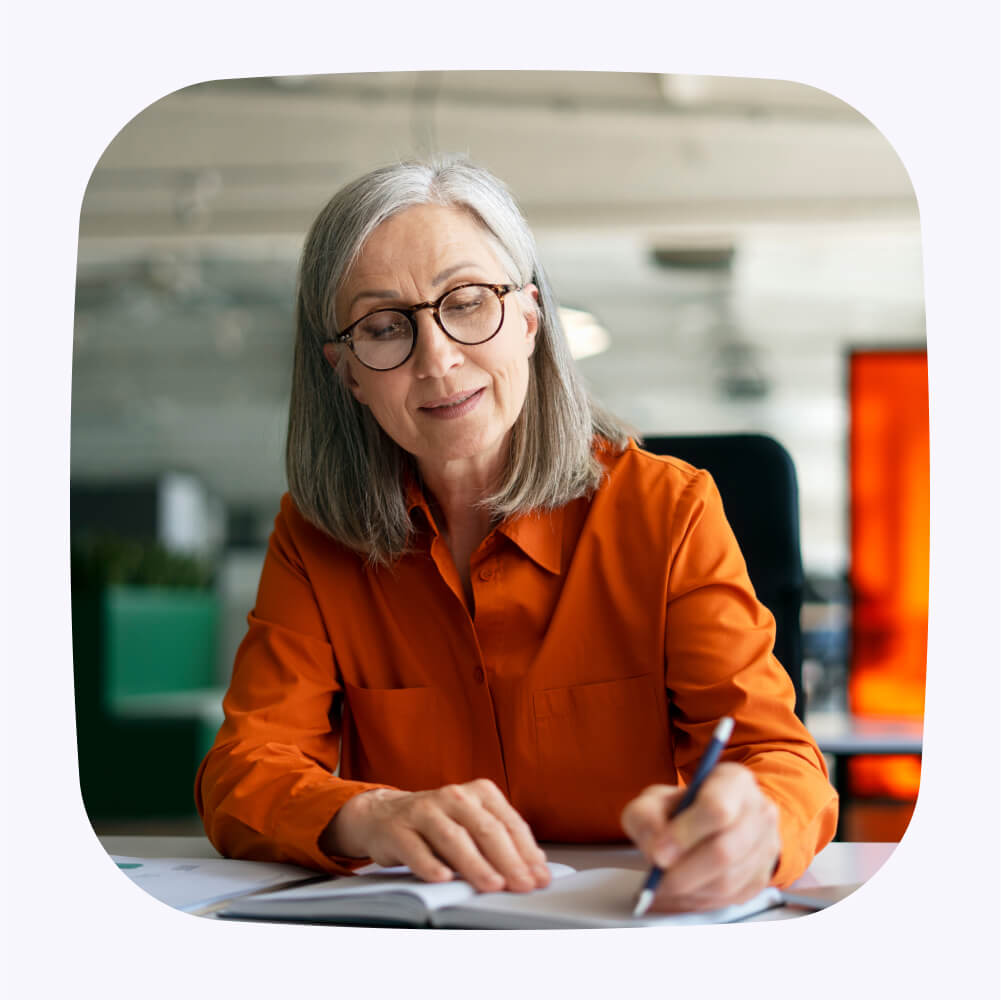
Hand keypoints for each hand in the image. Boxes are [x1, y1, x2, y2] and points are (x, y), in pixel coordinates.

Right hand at [321, 779, 550, 893]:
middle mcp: (454, 796)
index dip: (527, 851)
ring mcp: (424, 810)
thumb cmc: (438, 824)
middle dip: (508, 860)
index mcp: (479, 792)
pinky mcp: (398, 829)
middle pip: (485, 829)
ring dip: (475, 864)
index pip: (508, 823)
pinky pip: (415, 849)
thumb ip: (500, 841)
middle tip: (523, 885)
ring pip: (453, 838)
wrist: (384, 815)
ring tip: (493, 885)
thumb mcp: (472, 823)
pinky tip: (443, 879)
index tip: (540, 877)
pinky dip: (430, 864)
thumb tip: (535, 868)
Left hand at [620, 763, 779, 911]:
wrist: (706, 825)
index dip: (685, 834)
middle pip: (724, 851)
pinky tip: (683, 892)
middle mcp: (758, 811)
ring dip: (691, 889)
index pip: (717, 809)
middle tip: (658, 878)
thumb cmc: (680, 809)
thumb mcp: (653, 801)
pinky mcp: (762, 877)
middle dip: (684, 871)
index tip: (659, 852)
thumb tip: (656, 848)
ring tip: (666, 885)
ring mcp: (766, 846)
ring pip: (728, 881)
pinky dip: (700, 901)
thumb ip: (646, 817)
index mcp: (733, 781)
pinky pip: (731, 899)